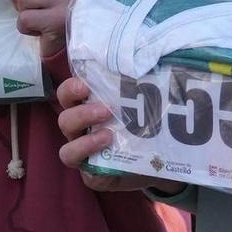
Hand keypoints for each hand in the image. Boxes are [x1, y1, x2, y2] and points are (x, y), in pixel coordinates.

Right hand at [53, 76, 183, 194]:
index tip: (87, 84)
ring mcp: (84, 153)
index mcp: (88, 108)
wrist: (160, 164)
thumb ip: (148, 85)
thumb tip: (167, 57)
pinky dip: (90, 157)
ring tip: (108, 134)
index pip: (68, 94)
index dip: (71, 88)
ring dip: (85, 138)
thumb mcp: (148, 106)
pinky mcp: (92, 174)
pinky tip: (108, 151)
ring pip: (67, 147)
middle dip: (81, 112)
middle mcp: (81, 129)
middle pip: (64, 118)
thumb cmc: (148, 129)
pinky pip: (82, 169)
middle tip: (106, 109)